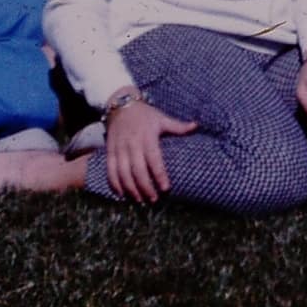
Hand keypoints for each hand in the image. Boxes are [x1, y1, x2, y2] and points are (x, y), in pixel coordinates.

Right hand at [104, 87, 198, 203]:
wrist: (121, 106)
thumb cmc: (145, 114)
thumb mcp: (161, 118)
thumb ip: (178, 126)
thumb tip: (196, 126)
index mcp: (147, 136)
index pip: (154, 159)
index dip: (159, 174)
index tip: (166, 188)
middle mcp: (132, 144)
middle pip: (137, 170)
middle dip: (145, 187)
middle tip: (154, 199)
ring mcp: (119, 148)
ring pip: (122, 173)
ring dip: (130, 189)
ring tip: (139, 200)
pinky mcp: (109, 151)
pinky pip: (110, 170)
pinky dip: (114, 184)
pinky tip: (121, 194)